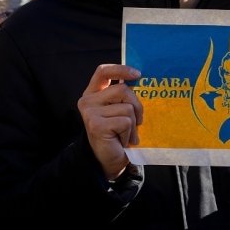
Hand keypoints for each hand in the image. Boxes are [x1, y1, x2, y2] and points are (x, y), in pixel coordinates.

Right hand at [78, 64, 142, 179]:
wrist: (108, 159)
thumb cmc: (117, 133)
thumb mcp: (119, 110)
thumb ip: (124, 96)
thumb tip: (141, 80)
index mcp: (93, 93)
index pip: (103, 71)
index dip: (120, 69)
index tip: (137, 74)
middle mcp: (87, 100)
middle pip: (123, 89)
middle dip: (137, 106)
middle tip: (136, 122)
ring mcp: (90, 112)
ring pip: (127, 107)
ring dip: (133, 124)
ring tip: (126, 134)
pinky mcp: (96, 124)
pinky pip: (125, 121)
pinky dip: (129, 133)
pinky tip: (122, 140)